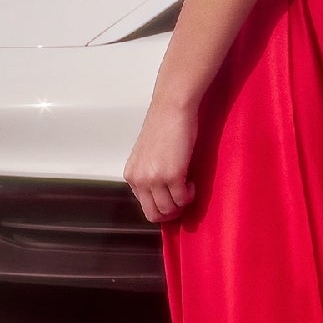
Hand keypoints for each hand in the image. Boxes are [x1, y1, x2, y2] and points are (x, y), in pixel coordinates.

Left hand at [123, 99, 198, 223]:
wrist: (171, 108)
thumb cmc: (163, 125)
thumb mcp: (147, 155)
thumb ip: (149, 174)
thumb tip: (160, 193)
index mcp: (131, 174)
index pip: (144, 206)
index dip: (161, 207)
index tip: (172, 201)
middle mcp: (139, 179)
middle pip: (155, 213)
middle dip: (171, 212)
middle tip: (182, 200)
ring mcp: (155, 178)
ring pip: (169, 209)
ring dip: (182, 203)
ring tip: (187, 187)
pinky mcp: (172, 175)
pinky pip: (182, 199)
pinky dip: (190, 195)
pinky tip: (191, 182)